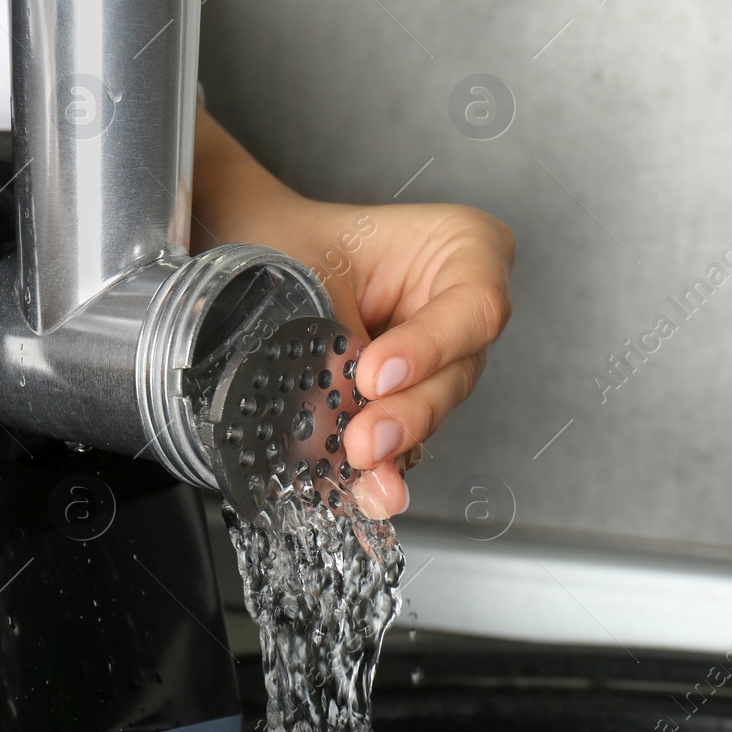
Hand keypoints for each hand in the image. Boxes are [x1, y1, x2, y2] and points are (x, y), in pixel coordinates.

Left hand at [192, 107, 514, 518]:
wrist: (256, 254)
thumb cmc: (293, 241)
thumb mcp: (314, 273)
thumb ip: (335, 340)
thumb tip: (337, 416)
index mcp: (465, 249)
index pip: (475, 308)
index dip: (430, 348)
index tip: (373, 375)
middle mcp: (463, 308)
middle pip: (459, 371)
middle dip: (409, 412)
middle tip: (365, 440)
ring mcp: (441, 359)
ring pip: (433, 411)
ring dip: (394, 446)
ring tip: (360, 468)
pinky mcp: (409, 400)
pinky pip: (403, 438)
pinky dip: (379, 465)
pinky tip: (366, 490)